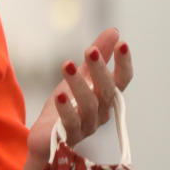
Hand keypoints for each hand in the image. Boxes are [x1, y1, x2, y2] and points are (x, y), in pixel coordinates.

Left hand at [27, 27, 134, 161]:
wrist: (45, 138)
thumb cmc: (67, 105)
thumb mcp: (79, 77)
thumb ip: (97, 57)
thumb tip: (114, 31)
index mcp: (106, 98)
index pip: (122, 81)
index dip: (123, 63)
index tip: (122, 43)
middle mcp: (101, 113)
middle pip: (106, 91)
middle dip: (99, 70)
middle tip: (90, 50)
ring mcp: (87, 126)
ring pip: (88, 105)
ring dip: (78, 84)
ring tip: (67, 64)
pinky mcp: (68, 136)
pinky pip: (70, 122)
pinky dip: (66, 108)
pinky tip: (60, 94)